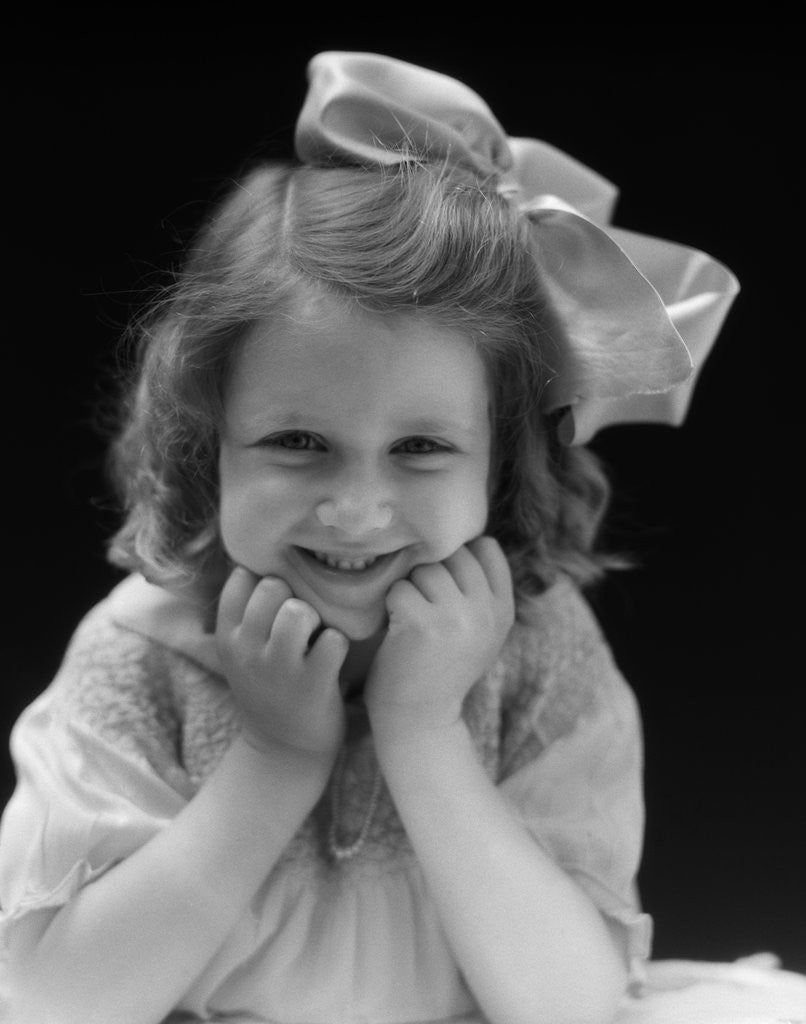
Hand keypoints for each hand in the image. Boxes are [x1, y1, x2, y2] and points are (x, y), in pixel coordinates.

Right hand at [215, 567, 348, 764]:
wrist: (284, 750)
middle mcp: (247, 650)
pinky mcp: (313, 684)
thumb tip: (269, 552)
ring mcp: (279, 668)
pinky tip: (333, 656)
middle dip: (295, 595)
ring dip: (316, 616)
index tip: (278, 597)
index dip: (266, 578)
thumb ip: (250, 609)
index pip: (241, 578)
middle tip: (303, 619)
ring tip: (316, 634)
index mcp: (228, 635)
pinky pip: (333, 639)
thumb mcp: (244, 650)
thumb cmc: (271, 685)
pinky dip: (340, 643)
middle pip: (273, 587)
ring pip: (299, 610)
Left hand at [365, 537, 514, 739]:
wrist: (419, 720)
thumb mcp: (479, 630)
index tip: (445, 586)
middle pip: (452, 553)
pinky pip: (399, 588)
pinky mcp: (422, 623)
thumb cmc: (440, 668)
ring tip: (411, 622)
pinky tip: (397, 631)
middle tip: (424, 608)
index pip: (486, 547)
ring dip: (408, 590)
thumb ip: (480, 589)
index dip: (459, 557)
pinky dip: (390, 606)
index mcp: (504, 609)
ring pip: (423, 569)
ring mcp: (457, 617)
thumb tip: (467, 534)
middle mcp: (486, 611)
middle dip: (430, 573)